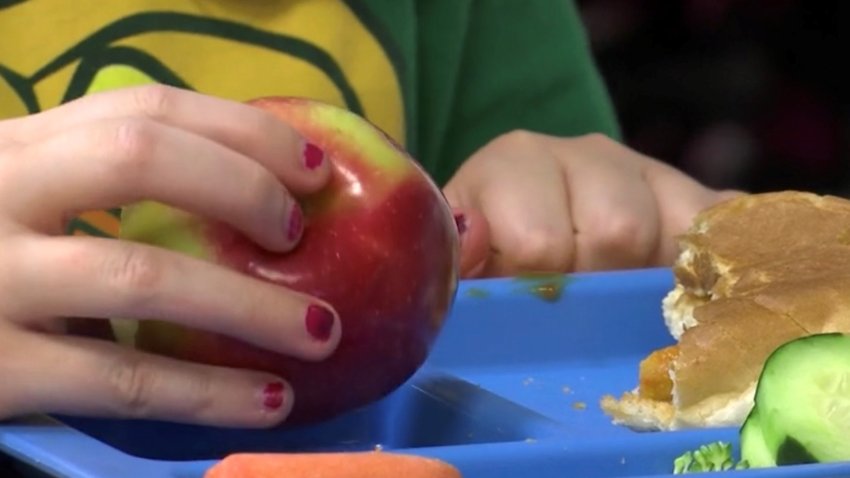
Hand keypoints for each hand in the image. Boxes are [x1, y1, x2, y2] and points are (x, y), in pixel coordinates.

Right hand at [0, 85, 340, 426]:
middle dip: (243, 188)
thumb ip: (93, 184)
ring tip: (322, 331)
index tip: (316, 167)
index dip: (242, 129)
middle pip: (140, 156)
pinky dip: (208, 392)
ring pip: (144, 275)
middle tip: (303, 235)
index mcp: (14, 148)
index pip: (143, 106)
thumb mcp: (20, 200)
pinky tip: (269, 400)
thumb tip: (240, 193)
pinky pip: (123, 379)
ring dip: (253, 307)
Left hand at [444, 131, 741, 276]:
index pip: (539, 239)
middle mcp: (587, 153)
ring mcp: (649, 172)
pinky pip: (725, 233)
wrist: (537, 231)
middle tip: (577, 304)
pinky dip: (712, 272)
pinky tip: (681, 290)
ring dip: (647, 284)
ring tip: (617, 297)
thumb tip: (471, 237)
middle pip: (616, 231)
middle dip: (594, 286)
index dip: (536, 286)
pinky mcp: (701, 198)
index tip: (526, 300)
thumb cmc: (495, 257)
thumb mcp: (464, 260)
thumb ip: (460, 257)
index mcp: (515, 162)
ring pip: (675, 237)